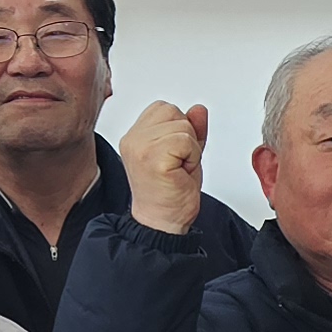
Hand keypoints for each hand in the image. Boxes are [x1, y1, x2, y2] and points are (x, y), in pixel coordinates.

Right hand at [115, 100, 208, 233]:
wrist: (162, 223)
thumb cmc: (170, 194)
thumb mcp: (185, 154)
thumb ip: (191, 129)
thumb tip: (198, 109)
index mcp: (135, 136)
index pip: (164, 108)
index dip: (178, 128)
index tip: (174, 155)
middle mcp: (133, 139)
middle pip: (174, 112)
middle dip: (186, 137)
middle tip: (177, 163)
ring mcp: (140, 146)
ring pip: (183, 126)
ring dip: (191, 149)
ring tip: (179, 169)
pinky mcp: (152, 157)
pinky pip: (186, 140)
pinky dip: (192, 156)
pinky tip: (181, 172)